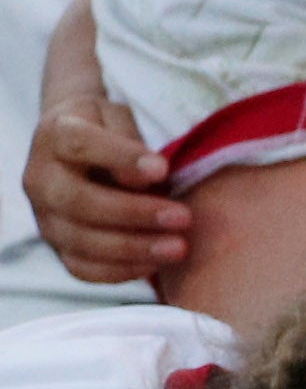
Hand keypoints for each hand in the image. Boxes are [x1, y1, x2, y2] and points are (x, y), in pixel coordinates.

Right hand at [29, 94, 183, 284]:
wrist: (77, 146)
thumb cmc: (106, 129)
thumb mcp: (117, 118)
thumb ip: (128, 141)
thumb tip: (143, 180)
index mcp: (55, 137)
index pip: (79, 144)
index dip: (120, 157)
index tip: (162, 169)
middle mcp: (41, 179)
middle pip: (78, 201)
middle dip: (134, 213)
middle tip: (182, 217)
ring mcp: (45, 216)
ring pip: (80, 240)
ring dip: (132, 248)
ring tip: (178, 247)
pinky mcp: (58, 245)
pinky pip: (82, 267)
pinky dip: (119, 270)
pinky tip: (154, 264)